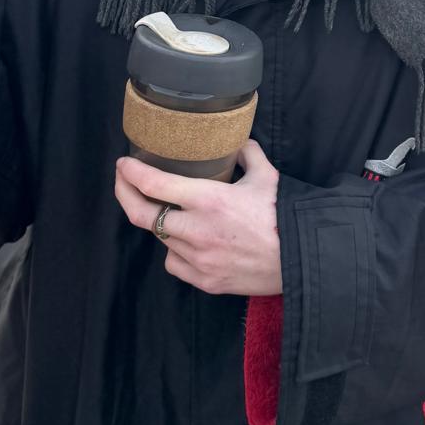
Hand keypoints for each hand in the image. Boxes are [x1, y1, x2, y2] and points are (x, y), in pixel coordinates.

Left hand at [114, 139, 282, 295]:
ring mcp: (199, 259)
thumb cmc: (285, 216)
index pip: (155, 184)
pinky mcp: (205, 280)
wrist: (302, 261)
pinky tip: (186, 242)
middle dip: (125, 194)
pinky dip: (175, 251)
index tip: (123, 164)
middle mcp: (197, 230)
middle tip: (122, 182)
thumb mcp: (268, 177)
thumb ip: (248, 155)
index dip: (131, 173)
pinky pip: (175, 264)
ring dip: (159, 223)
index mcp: (210, 200)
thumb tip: (238, 143)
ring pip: (160, 239)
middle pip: (141, 215)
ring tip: (165, 211)